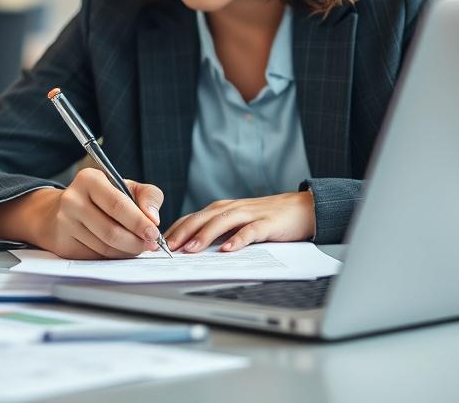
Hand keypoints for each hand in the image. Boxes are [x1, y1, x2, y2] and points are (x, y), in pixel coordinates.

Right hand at [25, 168, 164, 259]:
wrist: (61, 210)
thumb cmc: (101, 197)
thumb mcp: (125, 187)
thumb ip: (148, 195)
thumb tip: (153, 219)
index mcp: (89, 179)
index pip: (117, 205)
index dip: (139, 222)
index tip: (154, 233)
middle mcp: (72, 200)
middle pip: (111, 231)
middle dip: (136, 242)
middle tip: (150, 245)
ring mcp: (64, 223)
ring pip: (104, 248)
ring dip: (126, 251)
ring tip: (136, 247)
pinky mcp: (62, 244)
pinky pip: (95, 257)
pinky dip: (112, 256)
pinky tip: (118, 250)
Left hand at [164, 192, 314, 253]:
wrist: (300, 209)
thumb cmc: (264, 218)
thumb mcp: (236, 223)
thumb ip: (216, 231)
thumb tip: (189, 248)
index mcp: (221, 209)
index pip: (192, 218)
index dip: (175, 230)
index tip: (158, 245)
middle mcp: (231, 209)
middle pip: (202, 218)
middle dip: (183, 233)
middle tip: (167, 248)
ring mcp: (248, 214)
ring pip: (222, 222)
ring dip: (205, 235)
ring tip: (191, 249)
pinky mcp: (266, 223)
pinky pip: (249, 231)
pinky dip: (237, 239)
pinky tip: (227, 249)